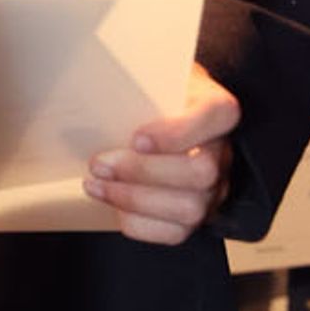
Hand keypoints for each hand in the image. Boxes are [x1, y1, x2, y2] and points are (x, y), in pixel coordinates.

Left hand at [85, 63, 238, 246]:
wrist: (157, 119)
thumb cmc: (151, 98)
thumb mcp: (149, 77)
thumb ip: (134, 79)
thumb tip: (87, 90)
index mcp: (217, 109)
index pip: (219, 115)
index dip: (179, 132)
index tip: (136, 137)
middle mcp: (222, 152)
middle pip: (202, 172)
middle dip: (143, 173)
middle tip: (99, 164)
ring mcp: (213, 189)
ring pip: (189, 209)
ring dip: (133, 199)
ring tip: (96, 185)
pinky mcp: (193, 217)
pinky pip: (173, 233)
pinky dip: (137, 222)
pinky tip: (113, 203)